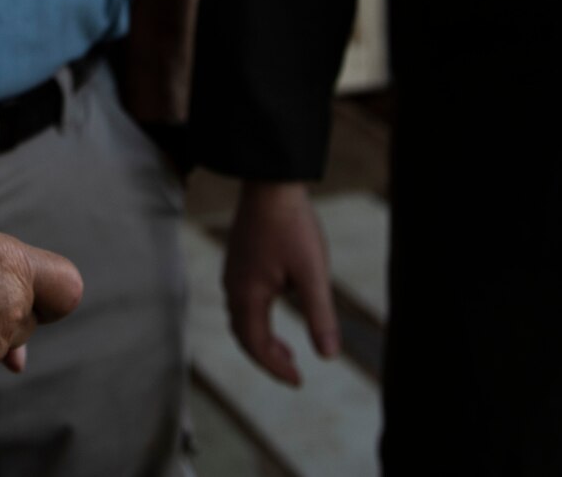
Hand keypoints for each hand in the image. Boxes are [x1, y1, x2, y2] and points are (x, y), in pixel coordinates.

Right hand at [223, 180, 340, 384]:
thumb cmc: (292, 225)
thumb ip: (319, 315)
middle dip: (266, 356)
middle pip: (243, 334)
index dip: (276, 368)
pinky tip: (276, 304)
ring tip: (285, 346)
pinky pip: (240, 298)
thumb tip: (329, 356)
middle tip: (292, 368)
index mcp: (248, 294)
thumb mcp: (312, 273)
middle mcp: (233, 285)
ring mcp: (232, 269)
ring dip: (260, 336)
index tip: (298, 380)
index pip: (256, 345)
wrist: (269, 181)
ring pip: (240, 316)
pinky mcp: (237, 256)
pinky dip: (256, 316)